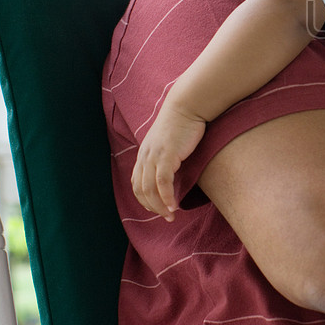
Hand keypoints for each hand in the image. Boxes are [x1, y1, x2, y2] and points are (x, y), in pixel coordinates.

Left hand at [131, 102, 207, 221]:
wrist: (187, 106)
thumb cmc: (183, 123)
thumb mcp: (169, 142)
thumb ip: (166, 156)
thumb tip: (173, 170)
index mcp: (144, 154)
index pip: (137, 183)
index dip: (145, 200)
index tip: (158, 209)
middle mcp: (145, 156)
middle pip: (141, 190)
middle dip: (152, 208)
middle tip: (166, 218)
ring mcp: (154, 156)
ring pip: (150, 189)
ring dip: (159, 206)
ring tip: (170, 216)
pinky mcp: (166, 155)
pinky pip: (163, 182)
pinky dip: (166, 197)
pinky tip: (173, 206)